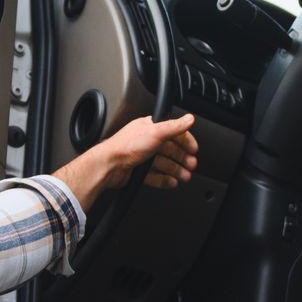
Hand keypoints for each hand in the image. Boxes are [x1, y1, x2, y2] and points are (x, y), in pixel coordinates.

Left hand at [54, 113, 199, 209]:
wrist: (108, 166)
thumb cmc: (125, 146)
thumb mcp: (155, 132)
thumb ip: (174, 126)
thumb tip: (188, 118)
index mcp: (149, 128)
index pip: (173, 132)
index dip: (185, 141)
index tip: (194, 149)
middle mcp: (146, 141)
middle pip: (170, 150)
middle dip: (182, 158)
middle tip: (191, 165)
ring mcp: (141, 156)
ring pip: (163, 164)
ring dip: (176, 170)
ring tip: (184, 176)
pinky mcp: (137, 171)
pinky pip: (154, 175)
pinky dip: (164, 179)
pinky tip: (171, 182)